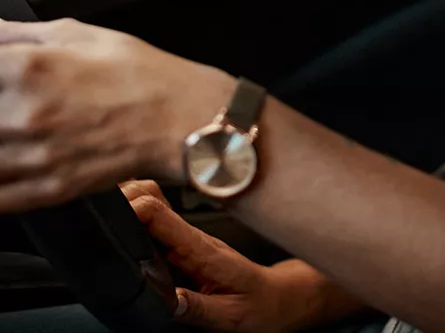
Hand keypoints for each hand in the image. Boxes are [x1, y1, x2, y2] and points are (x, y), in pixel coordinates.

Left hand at [0, 18, 233, 209]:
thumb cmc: (139, 74)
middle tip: (9, 102)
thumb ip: (17, 33)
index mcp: (28, 68)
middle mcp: (22, 114)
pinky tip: (9, 159)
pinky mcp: (44, 191)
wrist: (181, 119)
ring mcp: (31, 158)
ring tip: (12, 127)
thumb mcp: (80, 33)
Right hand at [122, 180, 369, 331]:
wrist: (280, 299)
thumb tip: (166, 302)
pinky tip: (123, 222)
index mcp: (203, 251)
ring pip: (154, 209)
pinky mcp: (187, 248)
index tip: (113, 212)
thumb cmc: (261, 305)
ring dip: (130, 203)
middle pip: (153, 202)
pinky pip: (158, 225)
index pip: (162, 216)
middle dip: (126, 195)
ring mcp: (190, 241)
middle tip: (98, 203)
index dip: (135, 208)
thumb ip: (196, 308)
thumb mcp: (230, 316)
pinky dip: (138, 218)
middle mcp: (194, 239)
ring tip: (104, 208)